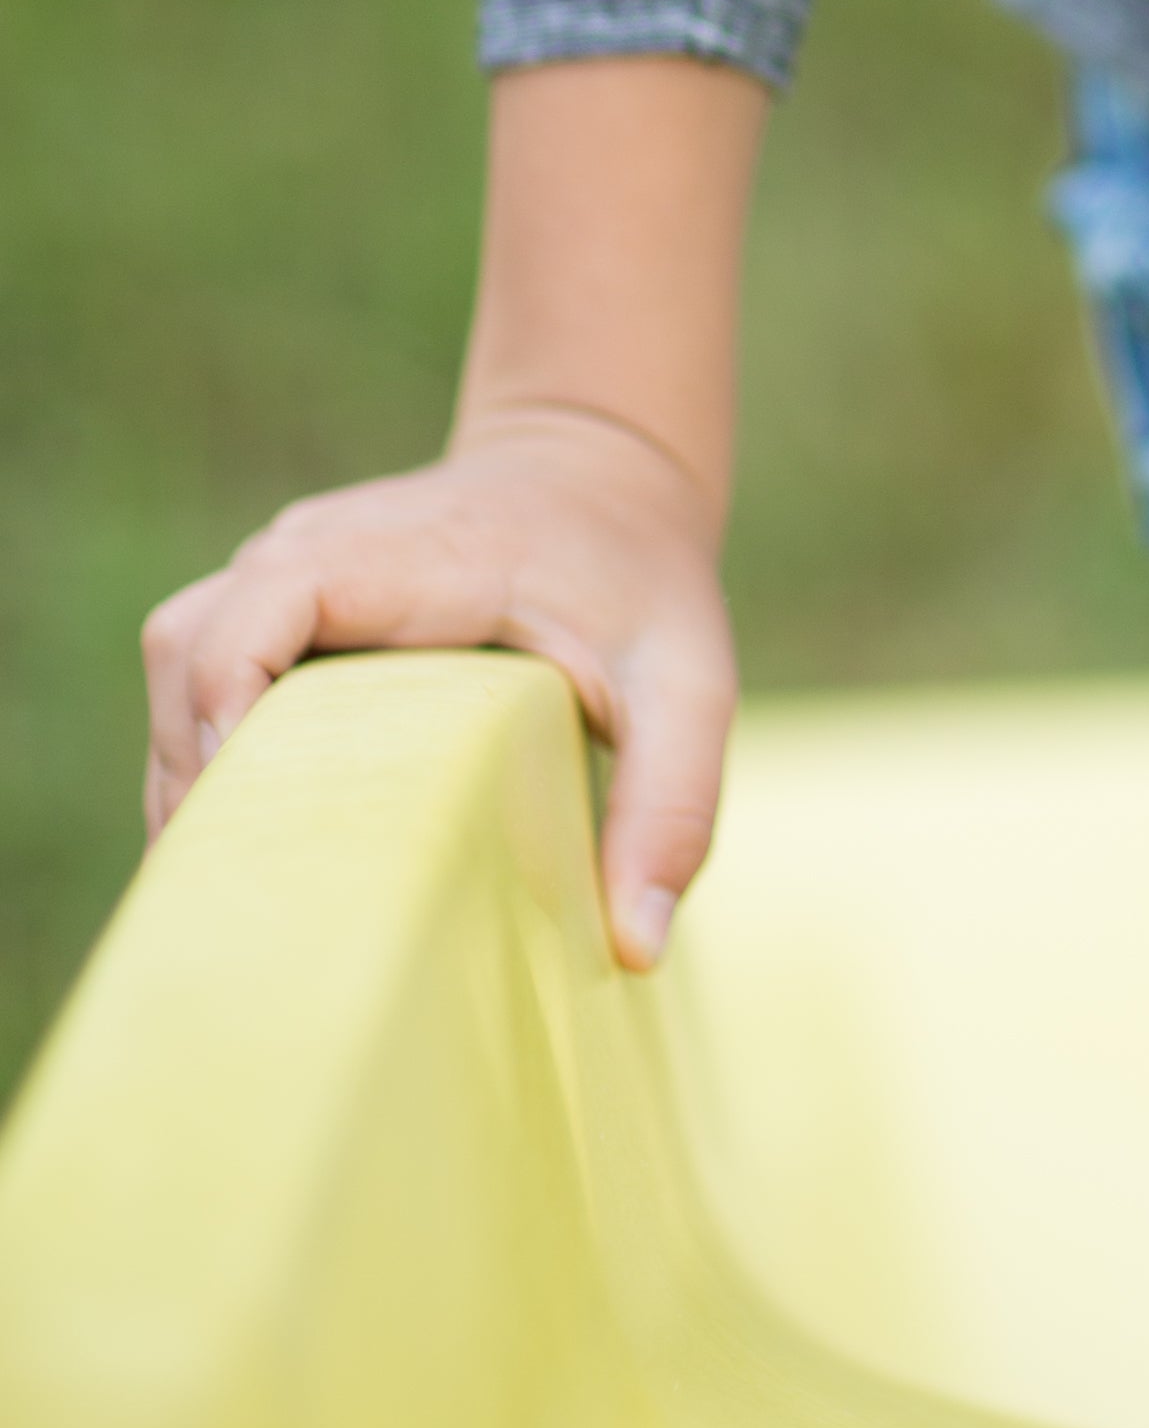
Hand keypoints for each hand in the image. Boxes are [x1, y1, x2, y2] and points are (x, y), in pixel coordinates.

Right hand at [140, 404, 736, 968]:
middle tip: (234, 890)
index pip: (274, 596)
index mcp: (418, 554)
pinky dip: (203, 751)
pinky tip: (250, 838)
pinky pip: (201, 670)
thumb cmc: (641, 583)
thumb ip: (672, 805)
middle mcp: (327, 544)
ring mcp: (292, 565)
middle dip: (192, 765)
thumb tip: (635, 947)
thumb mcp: (690, 685)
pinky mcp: (278, 601)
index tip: (248, 801)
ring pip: (179, 657)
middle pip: (191, 640)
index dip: (233, 691)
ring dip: (186, 766)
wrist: (605, 480)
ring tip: (230, 881)